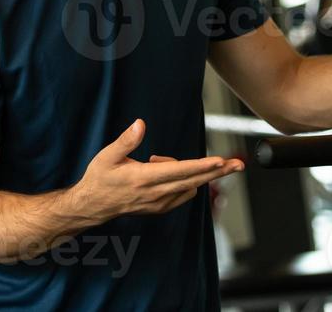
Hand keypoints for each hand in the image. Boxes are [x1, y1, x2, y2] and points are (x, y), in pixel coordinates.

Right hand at [72, 119, 243, 222]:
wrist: (93, 205)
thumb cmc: (100, 178)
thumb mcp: (107, 156)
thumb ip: (126, 140)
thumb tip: (140, 124)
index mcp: (143, 178)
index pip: (179, 171)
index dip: (202, 165)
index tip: (220, 161)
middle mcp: (155, 193)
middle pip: (194, 181)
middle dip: (217, 172)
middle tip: (238, 165)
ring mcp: (159, 203)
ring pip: (190, 187)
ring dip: (196, 173)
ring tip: (159, 160)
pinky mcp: (160, 208)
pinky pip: (182, 194)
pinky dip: (186, 182)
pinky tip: (171, 171)